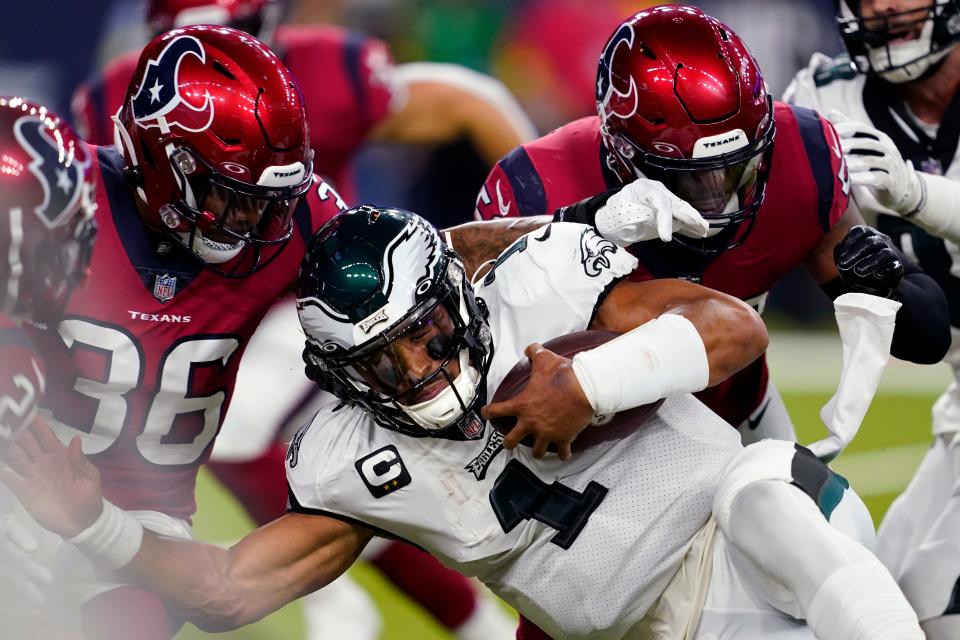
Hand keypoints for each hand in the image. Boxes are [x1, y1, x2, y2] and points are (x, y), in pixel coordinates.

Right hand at [0, 418, 103, 539]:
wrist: (82, 522)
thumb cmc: (89, 496)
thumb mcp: (89, 477)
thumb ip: (79, 460)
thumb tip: (76, 439)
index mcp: (60, 455)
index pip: (45, 435)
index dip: (36, 423)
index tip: (26, 409)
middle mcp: (42, 461)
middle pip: (26, 442)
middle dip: (15, 429)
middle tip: (5, 416)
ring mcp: (32, 475)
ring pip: (15, 456)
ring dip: (6, 447)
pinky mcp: (24, 490)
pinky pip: (10, 478)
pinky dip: (1, 471)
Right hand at [0, 510, 51, 623]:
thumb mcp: (5, 523)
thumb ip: (18, 534)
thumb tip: (34, 549)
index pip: (14, 558)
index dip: (30, 570)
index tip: (48, 580)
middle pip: (6, 579)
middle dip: (25, 592)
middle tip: (42, 601)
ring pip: (2, 592)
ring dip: (17, 606)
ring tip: (36, 616)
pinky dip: (9, 608)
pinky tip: (22, 617)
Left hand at [481, 344, 594, 459]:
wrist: (584, 388)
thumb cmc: (562, 374)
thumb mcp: (545, 359)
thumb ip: (534, 352)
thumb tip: (530, 348)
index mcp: (522, 405)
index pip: (497, 410)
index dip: (488, 412)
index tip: (485, 413)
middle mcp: (531, 422)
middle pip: (511, 440)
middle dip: (508, 443)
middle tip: (508, 443)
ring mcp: (547, 433)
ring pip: (536, 451)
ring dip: (536, 451)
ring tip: (537, 450)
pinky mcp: (563, 438)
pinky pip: (562, 452)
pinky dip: (563, 454)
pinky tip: (563, 454)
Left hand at [595, 178, 708, 245]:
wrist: (612, 215)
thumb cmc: (616, 215)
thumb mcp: (623, 216)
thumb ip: (640, 218)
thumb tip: (657, 222)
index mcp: (643, 188)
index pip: (660, 203)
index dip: (666, 220)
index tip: (666, 238)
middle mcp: (657, 191)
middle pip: (675, 203)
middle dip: (689, 216)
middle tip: (700, 228)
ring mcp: (663, 198)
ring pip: (681, 208)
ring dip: (694, 219)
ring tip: (704, 229)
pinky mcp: (667, 208)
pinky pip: (680, 215)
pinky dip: (690, 223)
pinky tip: (700, 229)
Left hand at [830, 111, 922, 215]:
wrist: (900, 189)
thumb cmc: (876, 166)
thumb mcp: (865, 148)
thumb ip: (849, 132)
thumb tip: (831, 111)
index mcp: (879, 139)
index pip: (863, 128)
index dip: (848, 128)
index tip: (832, 131)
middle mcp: (887, 148)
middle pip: (868, 143)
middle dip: (851, 145)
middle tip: (836, 149)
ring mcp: (891, 165)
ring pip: (872, 161)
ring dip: (855, 163)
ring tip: (841, 166)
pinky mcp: (892, 181)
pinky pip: (877, 178)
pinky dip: (863, 178)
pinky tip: (851, 180)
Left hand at [834, 225, 903, 298]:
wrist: (876, 285)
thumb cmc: (857, 268)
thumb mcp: (845, 260)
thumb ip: (840, 255)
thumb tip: (842, 258)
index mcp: (866, 236)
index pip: (859, 231)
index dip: (848, 242)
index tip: (839, 258)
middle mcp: (881, 241)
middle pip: (870, 241)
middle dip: (855, 253)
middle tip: (842, 265)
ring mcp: (891, 253)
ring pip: (885, 253)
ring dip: (870, 262)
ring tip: (858, 271)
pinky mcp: (897, 268)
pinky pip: (895, 267)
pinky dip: (886, 270)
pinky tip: (877, 275)